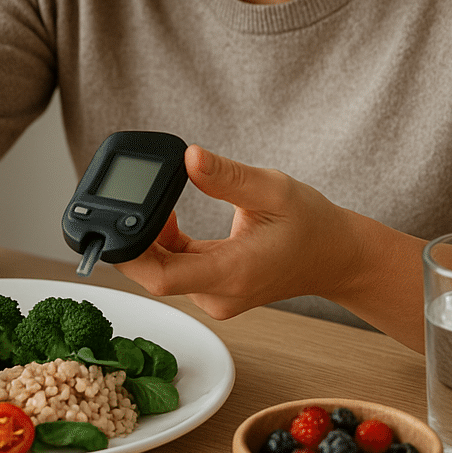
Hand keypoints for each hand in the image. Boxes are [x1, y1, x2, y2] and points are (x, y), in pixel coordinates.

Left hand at [116, 145, 362, 320]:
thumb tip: (189, 157)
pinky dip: (164, 243)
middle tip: (131, 196)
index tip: (116, 221)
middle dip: (135, 235)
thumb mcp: (273, 188)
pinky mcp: (212, 288)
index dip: (129, 252)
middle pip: (154, 273)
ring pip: (161, 270)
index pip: (161, 277)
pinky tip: (171, 216)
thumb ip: (227, 176)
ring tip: (158, 199)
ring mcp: (214, 295)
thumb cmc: (311, 224)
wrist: (335, 256)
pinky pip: (174, 267)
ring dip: (149, 237)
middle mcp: (218, 293)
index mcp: (233, 273)